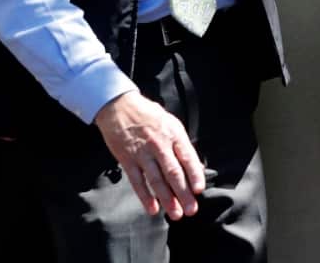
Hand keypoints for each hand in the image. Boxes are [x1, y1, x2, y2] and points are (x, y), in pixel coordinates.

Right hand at [94, 91, 204, 218]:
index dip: (194, 174)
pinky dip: (145, 196)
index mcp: (174, 134)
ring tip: (175, 214)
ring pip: (156, 180)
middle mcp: (159, 144)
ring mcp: (142, 153)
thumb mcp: (171, 123)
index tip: (199, 190)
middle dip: (183, 193)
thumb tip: (196, 167)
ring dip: (167, 199)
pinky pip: (137, 181)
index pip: (187, 157)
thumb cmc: (150, 116)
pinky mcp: (127, 159)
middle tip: (191, 210)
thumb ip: (181, 144)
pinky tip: (152, 209)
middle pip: (173, 172)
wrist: (120, 106)